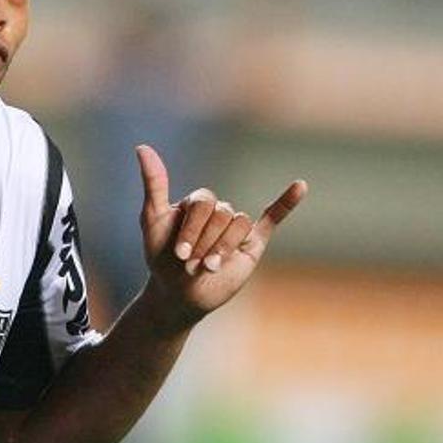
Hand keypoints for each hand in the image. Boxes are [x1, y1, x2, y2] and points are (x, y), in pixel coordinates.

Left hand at [136, 144, 305, 325]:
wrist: (178, 295)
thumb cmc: (162, 258)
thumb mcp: (152, 219)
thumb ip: (154, 183)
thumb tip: (142, 147)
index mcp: (198, 202)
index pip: (204, 202)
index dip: (192, 229)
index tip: (180, 254)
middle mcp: (219, 211)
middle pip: (222, 214)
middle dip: (205, 242)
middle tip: (192, 264)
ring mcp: (236, 227)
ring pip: (239, 225)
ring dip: (222, 248)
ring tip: (208, 267)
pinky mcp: (252, 242)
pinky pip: (273, 218)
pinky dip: (287, 202)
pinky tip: (300, 186)